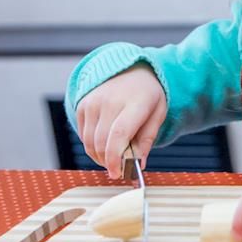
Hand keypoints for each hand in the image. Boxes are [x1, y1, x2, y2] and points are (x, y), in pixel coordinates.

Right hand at [75, 63, 166, 177]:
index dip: (115, 158)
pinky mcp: (83, 104)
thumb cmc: (147, 94)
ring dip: (99, 157)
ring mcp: (94, 101)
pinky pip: (83, 135)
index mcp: (135, 102)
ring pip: (90, 142)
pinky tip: (105, 142)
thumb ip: (148, 139)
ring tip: (113, 157)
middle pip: (102, 142)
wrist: (130, 68)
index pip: (119, 135)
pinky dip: (92, 145)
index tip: (117, 173)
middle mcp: (111, 101)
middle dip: (109, 162)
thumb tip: (138, 165)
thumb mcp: (158, 113)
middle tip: (118, 169)